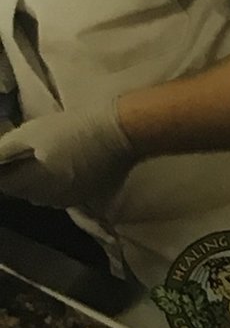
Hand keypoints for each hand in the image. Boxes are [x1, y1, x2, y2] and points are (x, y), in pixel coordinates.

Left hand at [0, 102, 131, 211]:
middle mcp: (51, 198)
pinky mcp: (85, 197)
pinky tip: (58, 170)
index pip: (5, 185)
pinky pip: (59, 197)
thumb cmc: (74, 127)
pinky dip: (52, 187)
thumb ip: (5, 149)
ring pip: (40, 197)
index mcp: (36, 182)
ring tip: (38, 163)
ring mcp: (70, 200)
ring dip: (33, 184)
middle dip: (16, 178)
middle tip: (19, 157)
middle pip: (21, 193)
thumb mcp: (32, 131)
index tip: (5, 159)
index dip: (1, 172)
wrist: (119, 132)